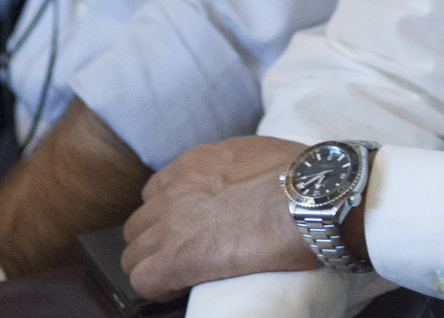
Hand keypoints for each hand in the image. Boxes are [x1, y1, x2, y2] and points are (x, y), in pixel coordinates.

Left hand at [122, 137, 318, 298]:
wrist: (310, 199)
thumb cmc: (302, 179)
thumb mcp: (259, 153)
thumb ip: (237, 166)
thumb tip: (248, 180)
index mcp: (195, 163)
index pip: (156, 192)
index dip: (168, 215)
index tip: (185, 229)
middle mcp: (175, 190)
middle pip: (139, 224)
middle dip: (155, 242)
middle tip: (181, 257)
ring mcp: (172, 225)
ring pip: (133, 254)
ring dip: (153, 266)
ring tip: (179, 278)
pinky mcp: (178, 259)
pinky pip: (143, 280)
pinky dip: (157, 288)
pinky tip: (177, 289)